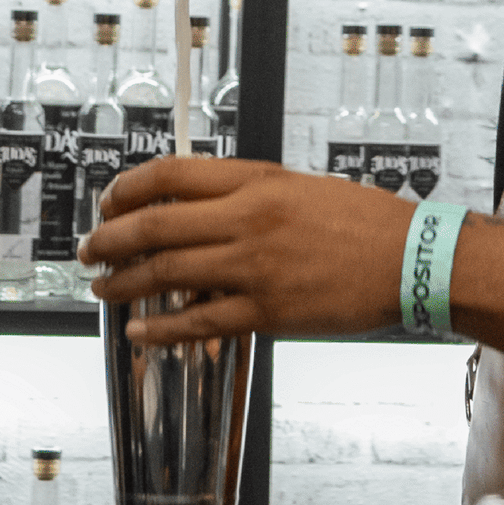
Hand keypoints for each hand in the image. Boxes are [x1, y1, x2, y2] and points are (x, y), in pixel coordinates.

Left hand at [79, 156, 413, 344]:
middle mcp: (250, 219)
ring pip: (165, 274)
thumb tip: (195, 211)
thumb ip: (248, 196)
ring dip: (123, 284)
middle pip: (154, 225)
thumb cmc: (365, 224)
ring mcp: (255, 267)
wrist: (413, 260)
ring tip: (104, 290)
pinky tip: (141, 330)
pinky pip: (198, 322)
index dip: (127, 188)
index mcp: (258, 181)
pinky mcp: (267, 312)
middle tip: (90, 250)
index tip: (109, 201)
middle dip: (108, 240)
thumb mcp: (300, 188)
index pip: (170, 174)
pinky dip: (161, 328)